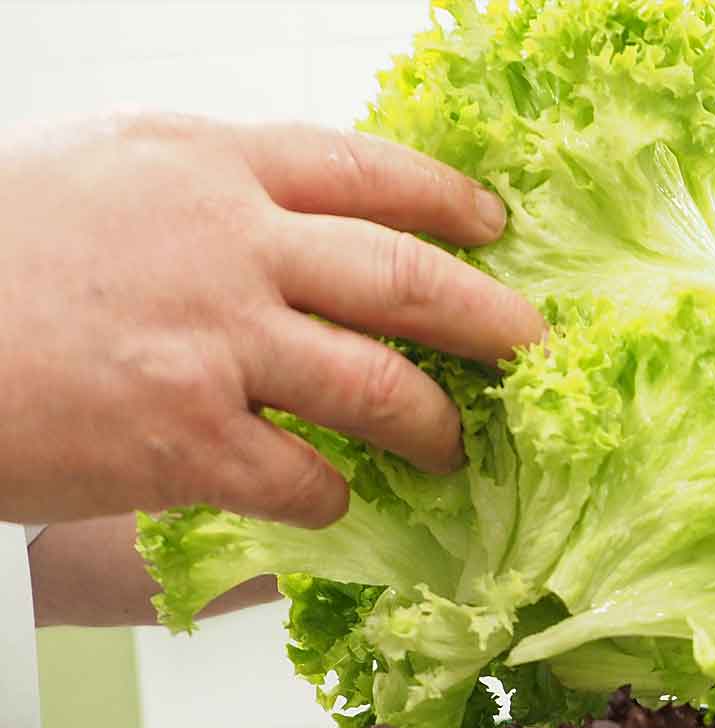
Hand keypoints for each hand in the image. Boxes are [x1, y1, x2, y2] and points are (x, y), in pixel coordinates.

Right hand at [0, 113, 546, 528]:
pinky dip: (333, 495)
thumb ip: (209, 189)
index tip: (493, 227)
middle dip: (487, 318)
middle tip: (530, 345)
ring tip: (451, 445)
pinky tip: (332, 498)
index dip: (446, 201)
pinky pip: (305, 478)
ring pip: (379, 388)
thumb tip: (297, 222)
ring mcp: (214, 343)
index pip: (364, 170)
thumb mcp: (105, 170)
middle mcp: (227, 243)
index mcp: (205, 163)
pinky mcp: (186, 440)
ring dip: (432, 424)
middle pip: (405, 278)